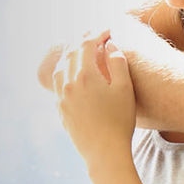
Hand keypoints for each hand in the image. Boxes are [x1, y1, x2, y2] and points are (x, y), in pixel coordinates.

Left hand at [55, 36, 135, 165]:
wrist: (105, 152)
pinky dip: (64, 73)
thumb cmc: (120, 120)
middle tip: (94, 36)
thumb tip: (110, 46)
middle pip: (71, 53)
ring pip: (60, 68)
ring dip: (69, 56)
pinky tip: (71, 76)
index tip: (108, 31)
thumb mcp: (125, 89)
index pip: (87, 44)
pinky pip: (58, 85)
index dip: (97, 34)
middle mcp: (68, 84)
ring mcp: (62, 98)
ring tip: (79, 51)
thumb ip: (118, 62)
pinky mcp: (60, 110)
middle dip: (82, 41)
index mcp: (85, 75)